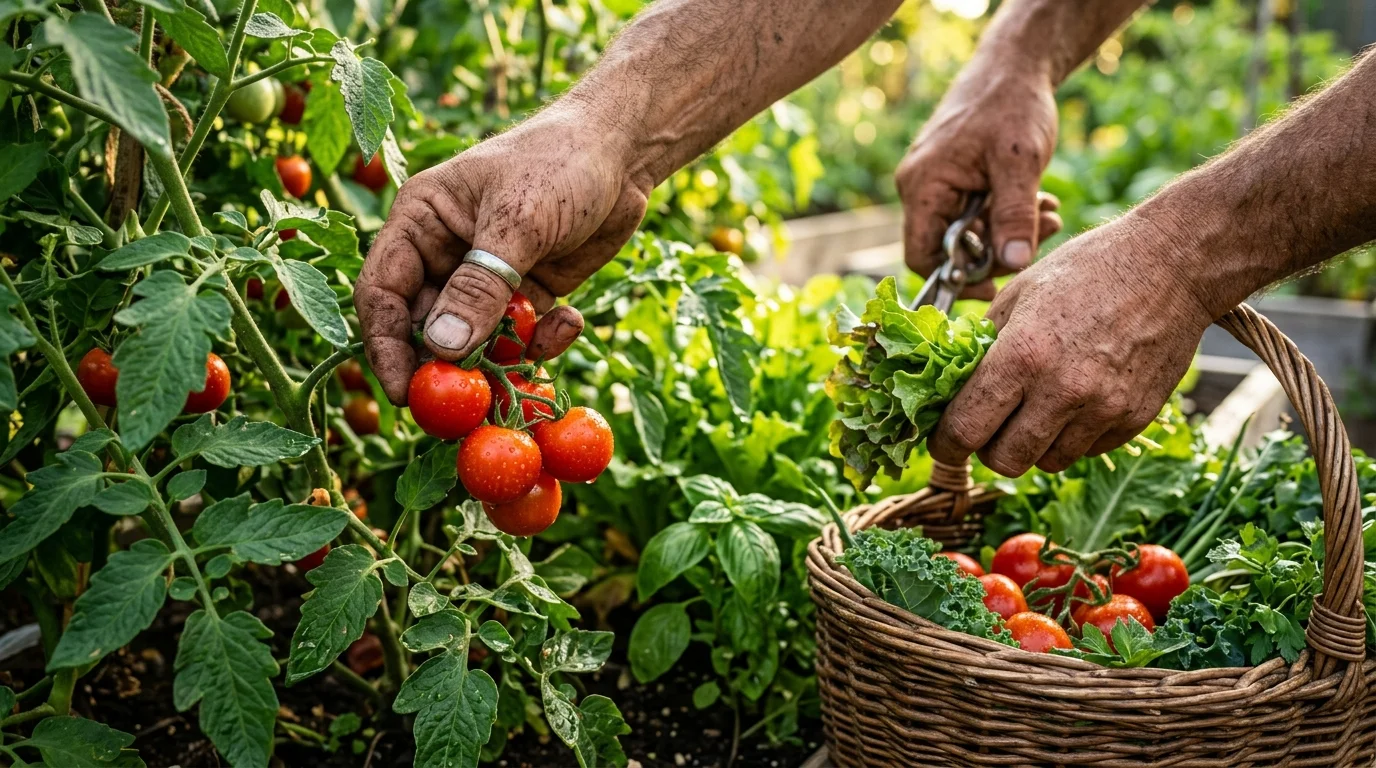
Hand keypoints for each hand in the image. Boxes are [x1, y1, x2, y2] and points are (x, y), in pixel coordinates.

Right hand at [354, 109, 650, 404]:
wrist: (625, 152)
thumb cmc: (560, 162)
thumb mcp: (519, 221)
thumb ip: (481, 286)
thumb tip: (443, 348)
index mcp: (420, 222)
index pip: (382, 292)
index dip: (386, 345)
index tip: (406, 392)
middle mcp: (445, 255)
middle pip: (427, 328)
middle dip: (449, 366)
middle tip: (472, 404)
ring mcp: (488, 279)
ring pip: (477, 342)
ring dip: (503, 358)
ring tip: (535, 354)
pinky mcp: (529, 295)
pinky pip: (522, 338)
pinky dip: (542, 342)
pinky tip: (570, 321)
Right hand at [897, 58, 1062, 299]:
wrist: (1014, 66)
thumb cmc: (1012, 104)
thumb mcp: (1020, 162)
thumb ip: (1014, 215)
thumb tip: (1013, 264)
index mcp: (923, 186)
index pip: (921, 256)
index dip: (957, 278)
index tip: (997, 285)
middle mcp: (921, 189)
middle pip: (948, 248)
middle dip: (997, 251)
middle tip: (1042, 236)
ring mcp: (937, 184)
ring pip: (968, 232)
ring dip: (1010, 232)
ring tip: (1049, 214)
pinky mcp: (956, 180)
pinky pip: (976, 214)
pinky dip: (1007, 216)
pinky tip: (1039, 203)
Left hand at [927, 213, 1213, 475]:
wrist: (1170, 264)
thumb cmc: (1087, 270)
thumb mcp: (1018, 294)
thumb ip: (981, 345)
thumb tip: (947, 384)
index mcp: (1022, 355)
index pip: (965, 430)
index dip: (944, 443)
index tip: (942, 440)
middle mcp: (1062, 390)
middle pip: (1005, 461)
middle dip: (988, 449)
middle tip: (989, 427)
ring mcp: (1103, 409)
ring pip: (1048, 462)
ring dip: (1033, 444)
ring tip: (1037, 407)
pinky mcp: (1135, 419)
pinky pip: (1088, 450)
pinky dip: (1073, 436)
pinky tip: (1077, 400)